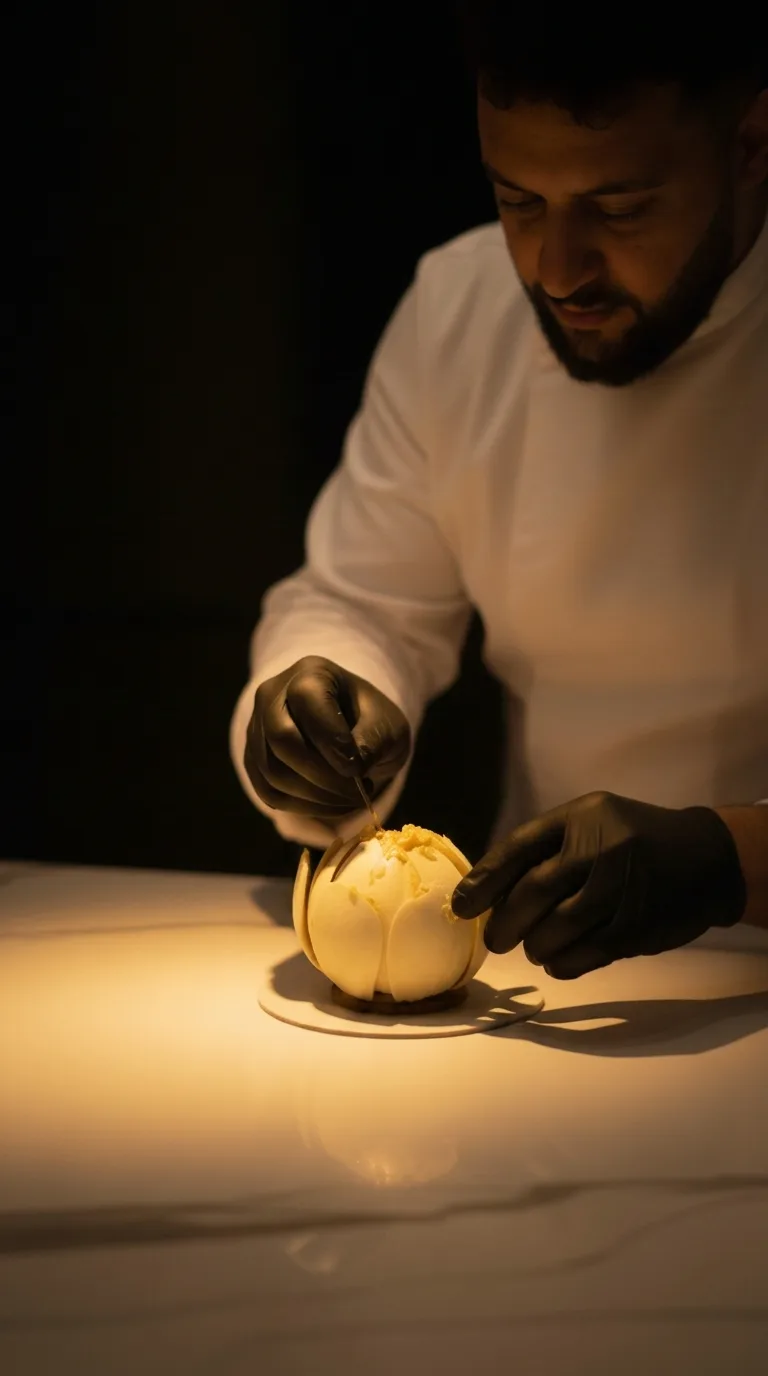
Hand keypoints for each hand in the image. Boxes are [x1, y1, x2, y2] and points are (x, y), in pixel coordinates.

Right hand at [244, 656, 410, 820]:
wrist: (354, 729)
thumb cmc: (373, 722)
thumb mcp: (388, 726)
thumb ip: (372, 742)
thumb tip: (350, 768)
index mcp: (311, 672)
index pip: (306, 700)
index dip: (332, 740)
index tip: (360, 769)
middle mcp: (273, 694)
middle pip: (281, 739)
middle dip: (322, 777)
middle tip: (356, 793)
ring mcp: (258, 727)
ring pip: (273, 771)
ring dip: (316, 798)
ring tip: (351, 800)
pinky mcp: (254, 758)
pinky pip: (268, 791)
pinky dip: (302, 807)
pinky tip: (332, 805)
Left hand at [451, 791, 746, 978]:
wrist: (707, 858)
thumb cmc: (633, 839)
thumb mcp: (592, 821)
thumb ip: (546, 847)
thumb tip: (488, 889)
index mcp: (582, 817)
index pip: (519, 848)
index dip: (483, 880)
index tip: (460, 905)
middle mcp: (602, 849)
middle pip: (533, 893)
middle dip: (504, 922)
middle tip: (494, 939)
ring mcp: (622, 889)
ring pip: (557, 929)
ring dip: (534, 945)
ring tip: (531, 946)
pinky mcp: (637, 927)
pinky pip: (585, 955)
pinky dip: (563, 962)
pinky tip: (556, 959)